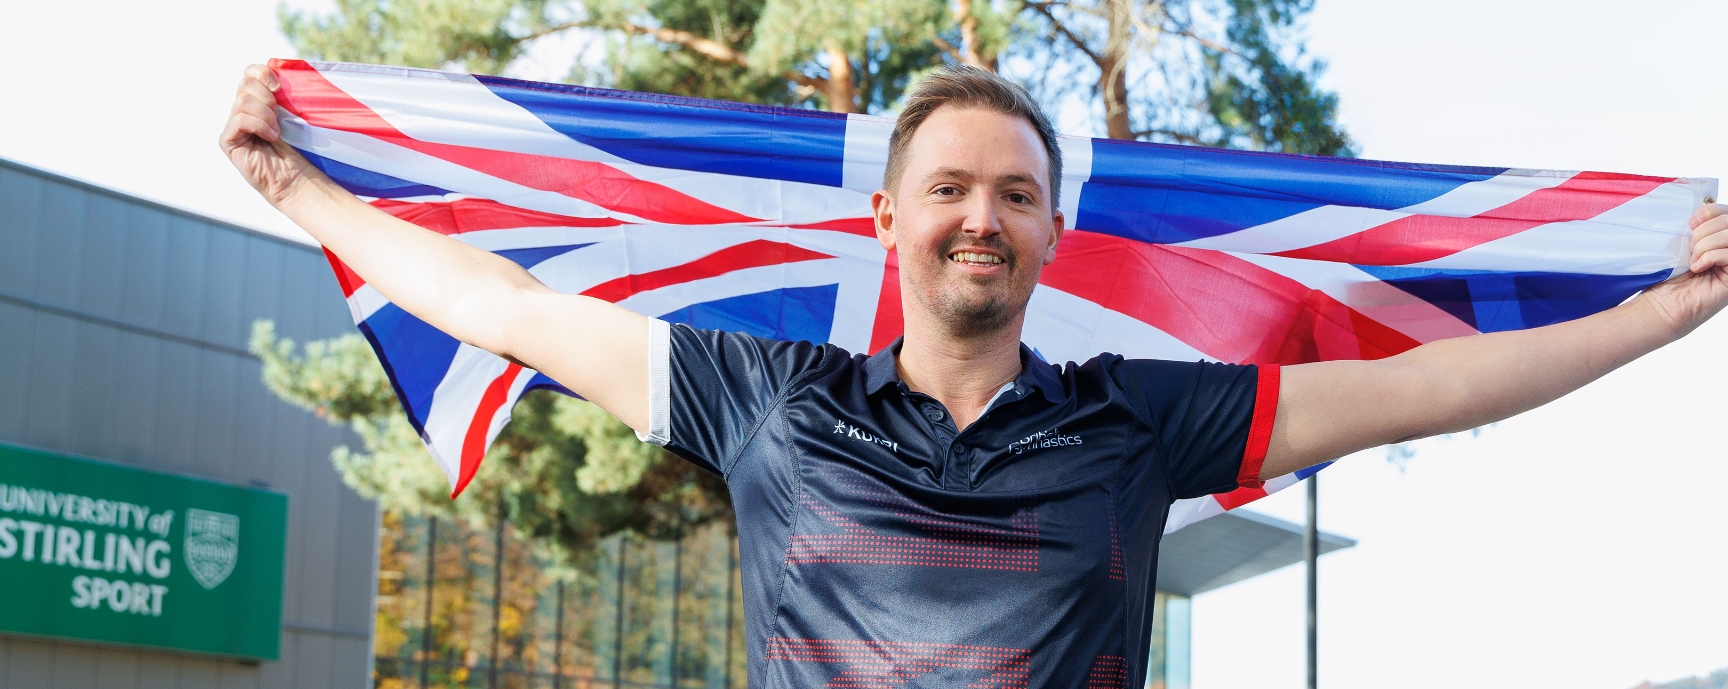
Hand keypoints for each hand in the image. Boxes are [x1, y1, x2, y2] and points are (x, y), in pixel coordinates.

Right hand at [218, 64, 323, 207]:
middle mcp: (240, 109)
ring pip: (243, 100)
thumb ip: (280, 95)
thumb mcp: (292, 114)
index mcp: (256, 100)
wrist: (295, 176)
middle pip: (245, 84)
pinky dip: (259, 125)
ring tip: (276, 131)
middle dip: (267, 97)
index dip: (263, 73)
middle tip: (279, 115)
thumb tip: (278, 70)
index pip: (249, 72)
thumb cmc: (297, 147)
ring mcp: (232, 125)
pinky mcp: (227, 140)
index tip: (279, 87)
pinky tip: (271, 136)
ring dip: (266, 114)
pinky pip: (240, 119)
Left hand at [1641, 201, 1727, 337]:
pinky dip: (1710, 257)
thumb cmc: (1666, 276)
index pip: (1724, 210)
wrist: (1661, 305)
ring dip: (1705, 244)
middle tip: (1689, 247)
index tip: (1689, 224)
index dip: (1707, 212)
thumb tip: (1690, 188)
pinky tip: (1697, 268)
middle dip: (1704, 230)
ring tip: (1692, 259)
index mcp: (1719, 235)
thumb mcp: (1676, 242)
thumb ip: (1688, 223)